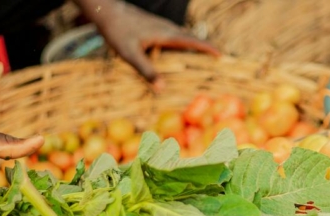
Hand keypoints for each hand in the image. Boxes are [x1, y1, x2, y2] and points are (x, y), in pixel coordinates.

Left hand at [90, 1, 218, 82]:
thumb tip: (162, 90)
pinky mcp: (156, 27)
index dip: (207, 48)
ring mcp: (162, 26)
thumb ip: (146, 71)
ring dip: (195, 45)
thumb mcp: (130, 55)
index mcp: (165, 34)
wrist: (108, 12)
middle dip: (205, 47)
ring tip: (204, 57)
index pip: (192, 41)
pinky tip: (179, 52)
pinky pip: (175, 36)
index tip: (221, 55)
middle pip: (191, 38)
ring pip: (183, 36)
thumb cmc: (118, 33)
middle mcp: (167, 28)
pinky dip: (184, 43)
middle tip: (218, 59)